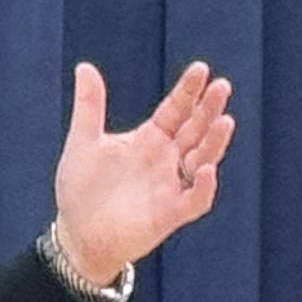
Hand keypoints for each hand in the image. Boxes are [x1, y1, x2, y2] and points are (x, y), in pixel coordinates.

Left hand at [49, 61, 236, 288]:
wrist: (76, 235)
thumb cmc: (82, 190)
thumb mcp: (83, 143)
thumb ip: (90, 106)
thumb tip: (85, 67)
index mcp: (149, 140)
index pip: (176, 110)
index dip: (188, 91)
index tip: (200, 69)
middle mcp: (166, 160)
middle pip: (195, 129)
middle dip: (209, 109)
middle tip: (222, 86)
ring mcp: (171, 186)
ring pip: (203, 160)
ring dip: (214, 142)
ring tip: (224, 121)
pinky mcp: (171, 214)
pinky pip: (195, 199)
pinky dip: (203, 186)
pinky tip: (206, 169)